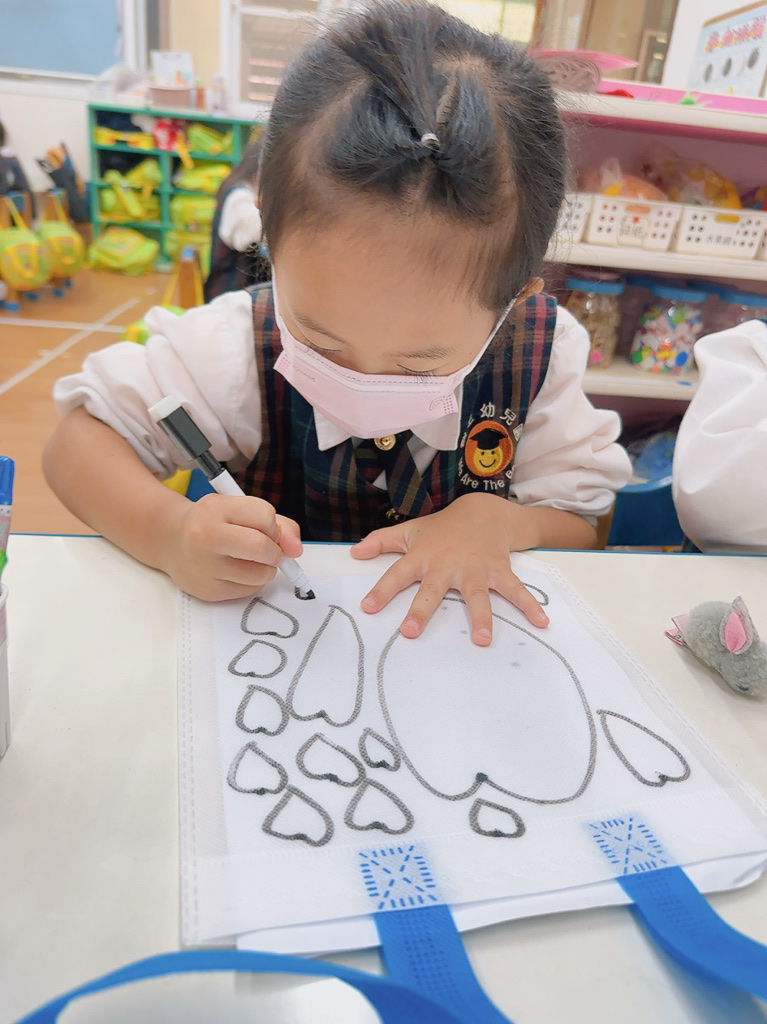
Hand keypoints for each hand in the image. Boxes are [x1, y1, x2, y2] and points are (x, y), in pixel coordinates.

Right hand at [160, 493, 301, 600]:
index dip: (273, 526)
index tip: (266, 529)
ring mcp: (204, 566)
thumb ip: (279, 525)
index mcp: (215, 508)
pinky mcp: (207, 590)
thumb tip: (296, 550)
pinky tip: (236, 572)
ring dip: (266, 569)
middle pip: (262, 548)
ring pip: (260, 574)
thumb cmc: (215, 524)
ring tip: (250, 561)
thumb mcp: (240, 511)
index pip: (265, 516)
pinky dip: (252, 582)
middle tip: (269, 551)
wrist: (171, 542)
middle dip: (275, 552)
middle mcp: (205, 536)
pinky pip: (249, 590)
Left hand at [351, 493, 548, 644]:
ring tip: (481, 640)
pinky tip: (541, 623)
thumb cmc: (443, 528)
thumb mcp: (410, 531)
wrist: (484, 511)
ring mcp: (474, 568)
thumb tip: (353, 552)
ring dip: (480, 616)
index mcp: (423, 557)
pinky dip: (528, 606)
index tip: (368, 607)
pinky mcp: (498, 570)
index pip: (397, 574)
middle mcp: (447, 565)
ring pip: (475, 594)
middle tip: (410, 631)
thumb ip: (381, 542)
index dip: (382, 590)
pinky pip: (514, 590)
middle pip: (432, 589)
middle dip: (422, 610)